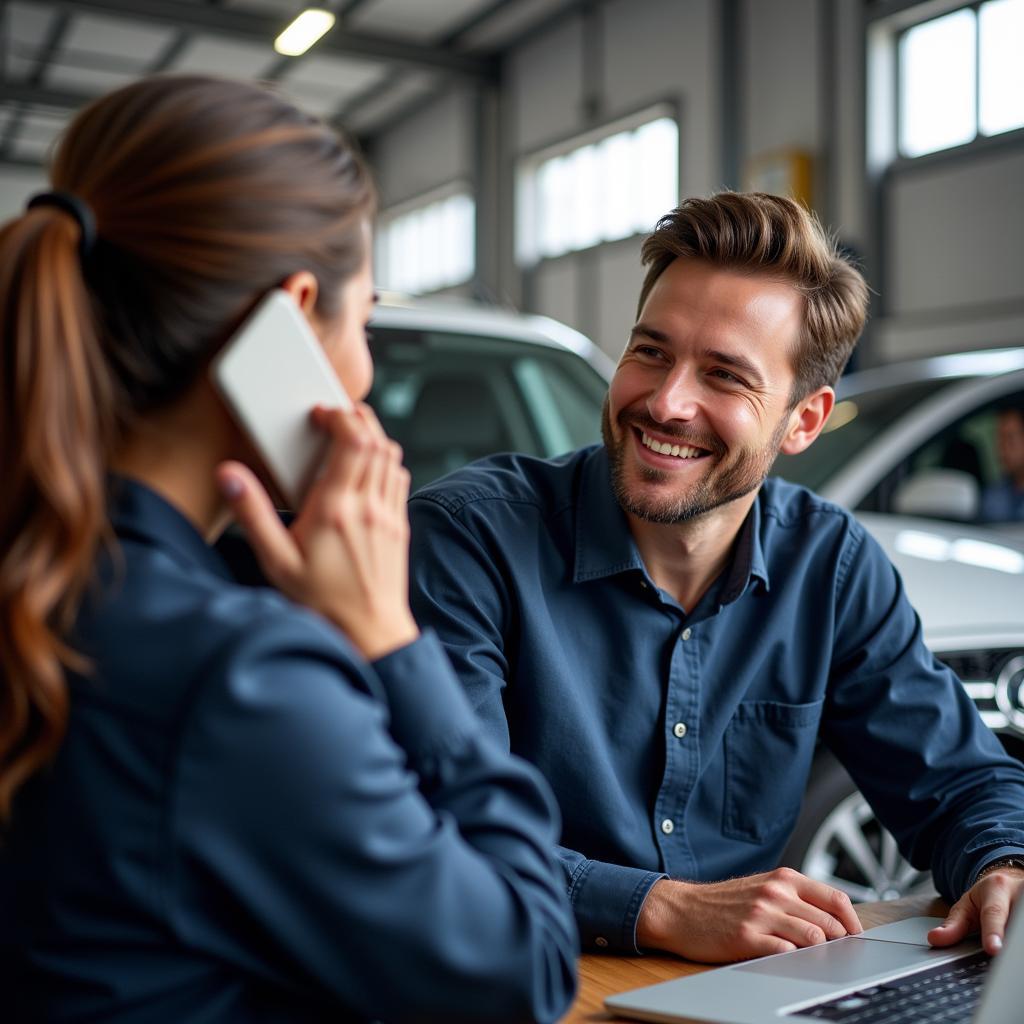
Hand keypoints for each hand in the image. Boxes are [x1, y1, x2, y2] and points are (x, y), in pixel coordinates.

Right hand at [216, 403, 418, 659]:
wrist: (369, 632)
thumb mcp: (275, 562)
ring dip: (373, 437)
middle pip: (377, 439)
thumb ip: (252, 515)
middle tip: (334, 416)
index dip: (339, 417)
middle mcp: (368, 506)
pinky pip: (399, 478)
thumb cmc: (321, 602)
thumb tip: (229, 475)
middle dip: (358, 417)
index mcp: (336, 509)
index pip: (353, 441)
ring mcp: (388, 515)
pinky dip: (385, 462)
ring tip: (347, 438)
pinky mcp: (398, 526)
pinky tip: (366, 471)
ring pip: (392, 456)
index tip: (320, 415)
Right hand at [636, 868, 861, 962]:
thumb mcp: (762, 887)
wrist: (682, 909)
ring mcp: (761, 915)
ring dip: (819, 953)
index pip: (836, 899)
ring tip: (812, 959)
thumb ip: (796, 897)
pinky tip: (786, 960)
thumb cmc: (724, 902)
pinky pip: (786, 953)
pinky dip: (794, 961)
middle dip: (839, 943)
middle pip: (830, 923)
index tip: (855, 937)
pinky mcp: (747, 938)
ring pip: (814, 938)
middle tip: (836, 954)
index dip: (853, 922)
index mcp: (783, 878)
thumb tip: (836, 920)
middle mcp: (775, 893)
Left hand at [928, 866, 1023, 955]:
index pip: (994, 913)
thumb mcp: (967, 906)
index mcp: (997, 889)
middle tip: (1002, 961)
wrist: (1008, 885)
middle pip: (1015, 925)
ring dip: (1016, 947)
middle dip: (1009, 944)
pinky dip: (1019, 947)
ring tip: (1010, 959)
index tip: (993, 949)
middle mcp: (1019, 895)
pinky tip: (1016, 955)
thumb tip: (934, 939)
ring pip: (1022, 932)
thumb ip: (953, 924)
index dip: (993, 932)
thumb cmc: (987, 897)